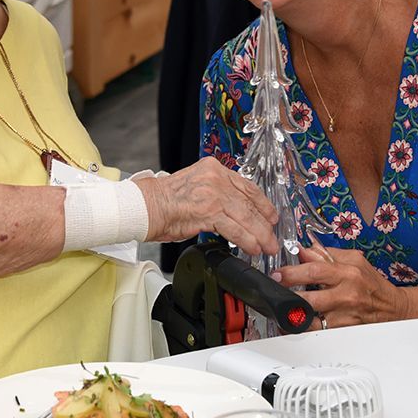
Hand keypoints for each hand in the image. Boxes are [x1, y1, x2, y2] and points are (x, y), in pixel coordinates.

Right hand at [134, 159, 278, 255]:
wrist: (145, 206)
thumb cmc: (165, 201)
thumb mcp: (196, 187)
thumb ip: (218, 194)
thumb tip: (236, 212)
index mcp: (214, 169)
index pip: (247, 186)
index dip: (263, 204)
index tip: (272, 216)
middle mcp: (216, 178)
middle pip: (249, 203)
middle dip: (265, 224)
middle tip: (273, 238)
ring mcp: (212, 194)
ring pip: (246, 216)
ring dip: (260, 235)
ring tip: (267, 247)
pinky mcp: (208, 212)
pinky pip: (234, 228)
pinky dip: (246, 240)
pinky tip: (252, 248)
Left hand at [272, 246, 410, 326]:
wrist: (392, 307)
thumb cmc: (372, 283)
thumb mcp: (354, 260)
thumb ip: (327, 254)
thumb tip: (304, 250)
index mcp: (347, 272)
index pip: (314, 271)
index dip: (292, 272)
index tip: (277, 274)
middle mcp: (346, 294)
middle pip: (309, 297)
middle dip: (287, 295)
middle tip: (275, 292)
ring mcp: (344, 314)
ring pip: (311, 319)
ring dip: (293, 314)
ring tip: (282, 309)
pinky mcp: (344, 329)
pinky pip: (318, 330)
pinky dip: (304, 327)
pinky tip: (295, 322)